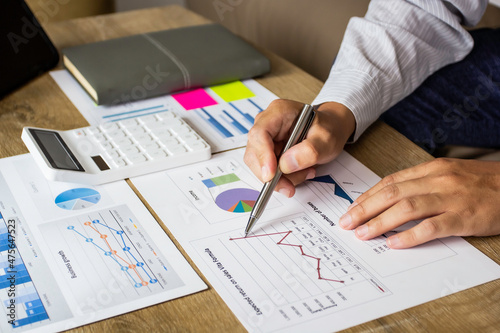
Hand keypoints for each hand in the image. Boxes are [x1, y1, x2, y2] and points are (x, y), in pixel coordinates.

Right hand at [244, 99, 354, 196]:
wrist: (331, 130)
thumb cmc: (328, 128)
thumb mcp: (326, 139)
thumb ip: (309, 151)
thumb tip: (285, 165)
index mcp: (279, 112)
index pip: (260, 134)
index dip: (262, 156)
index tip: (271, 175)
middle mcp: (267, 124)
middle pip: (255, 152)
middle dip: (271, 174)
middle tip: (289, 186)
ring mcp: (266, 139)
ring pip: (260, 165)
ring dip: (281, 177)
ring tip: (305, 172)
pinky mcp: (268, 152)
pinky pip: (268, 170)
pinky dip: (283, 177)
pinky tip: (300, 171)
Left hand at [339, 158, 499, 247]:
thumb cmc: (483, 182)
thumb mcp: (450, 174)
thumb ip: (423, 182)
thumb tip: (393, 196)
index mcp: (432, 169)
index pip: (391, 181)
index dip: (368, 195)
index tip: (352, 207)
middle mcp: (438, 180)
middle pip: (392, 193)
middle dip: (365, 208)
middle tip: (346, 222)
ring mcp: (451, 198)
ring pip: (406, 208)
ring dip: (380, 221)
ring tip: (362, 234)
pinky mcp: (465, 217)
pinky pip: (432, 227)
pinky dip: (410, 236)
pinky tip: (394, 243)